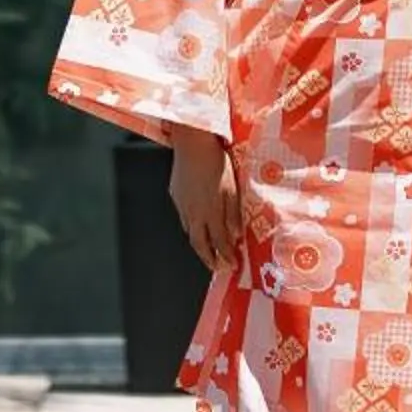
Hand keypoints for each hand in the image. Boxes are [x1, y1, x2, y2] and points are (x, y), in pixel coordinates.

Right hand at [171, 148, 244, 271]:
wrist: (192, 143)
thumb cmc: (216, 162)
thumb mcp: (233, 188)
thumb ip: (233, 214)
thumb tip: (236, 235)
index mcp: (210, 212)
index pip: (219, 243)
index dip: (226, 256)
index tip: (232, 266)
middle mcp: (193, 213)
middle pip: (199, 244)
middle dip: (209, 259)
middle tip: (217, 267)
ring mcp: (182, 205)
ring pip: (189, 231)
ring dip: (199, 244)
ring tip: (208, 251)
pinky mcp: (175, 195)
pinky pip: (183, 217)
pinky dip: (191, 226)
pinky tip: (197, 224)